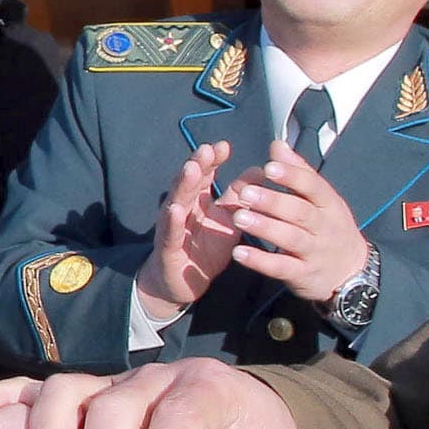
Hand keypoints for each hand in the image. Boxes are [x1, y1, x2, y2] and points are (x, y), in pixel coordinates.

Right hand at [133, 140, 239, 319]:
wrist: (183, 282)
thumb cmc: (205, 248)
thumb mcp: (228, 221)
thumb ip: (240, 197)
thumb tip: (260, 170)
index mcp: (199, 201)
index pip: (205, 176)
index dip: (212, 160)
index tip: (223, 146)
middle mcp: (183, 208)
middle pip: (189, 183)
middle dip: (197, 165)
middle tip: (206, 150)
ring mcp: (173, 226)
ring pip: (176, 201)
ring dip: (183, 185)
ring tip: (191, 169)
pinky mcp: (168, 248)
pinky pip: (170, 233)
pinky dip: (172, 221)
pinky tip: (175, 209)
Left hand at [224, 143, 369, 305]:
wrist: (353, 274)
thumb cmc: (330, 228)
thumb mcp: (322, 200)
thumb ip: (299, 172)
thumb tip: (277, 145)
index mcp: (329, 204)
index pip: (313, 186)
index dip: (292, 176)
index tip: (268, 166)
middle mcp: (325, 227)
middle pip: (301, 212)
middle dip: (273, 202)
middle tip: (245, 193)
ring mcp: (315, 252)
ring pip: (291, 239)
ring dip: (265, 228)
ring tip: (239, 218)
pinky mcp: (304, 275)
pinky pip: (282, 267)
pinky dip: (261, 261)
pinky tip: (238, 253)